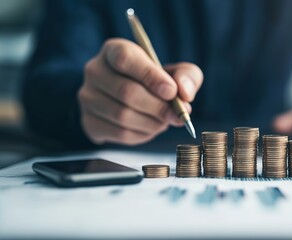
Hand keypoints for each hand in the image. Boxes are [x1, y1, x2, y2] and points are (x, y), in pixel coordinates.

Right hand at [78, 38, 202, 144]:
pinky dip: (142, 135)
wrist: (136, 100)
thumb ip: (187, 76)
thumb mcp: (176, 72)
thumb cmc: (157, 82)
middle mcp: (94, 71)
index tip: (171, 91)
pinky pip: (119, 134)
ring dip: (152, 123)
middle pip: (126, 92)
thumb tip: (183, 93)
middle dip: (158, 107)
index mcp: (114, 50)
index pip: (125, 59)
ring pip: (123, 116)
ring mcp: (88, 97)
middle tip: (177, 114)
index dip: (150, 76)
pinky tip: (151, 128)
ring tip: (165, 121)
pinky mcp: (89, 122)